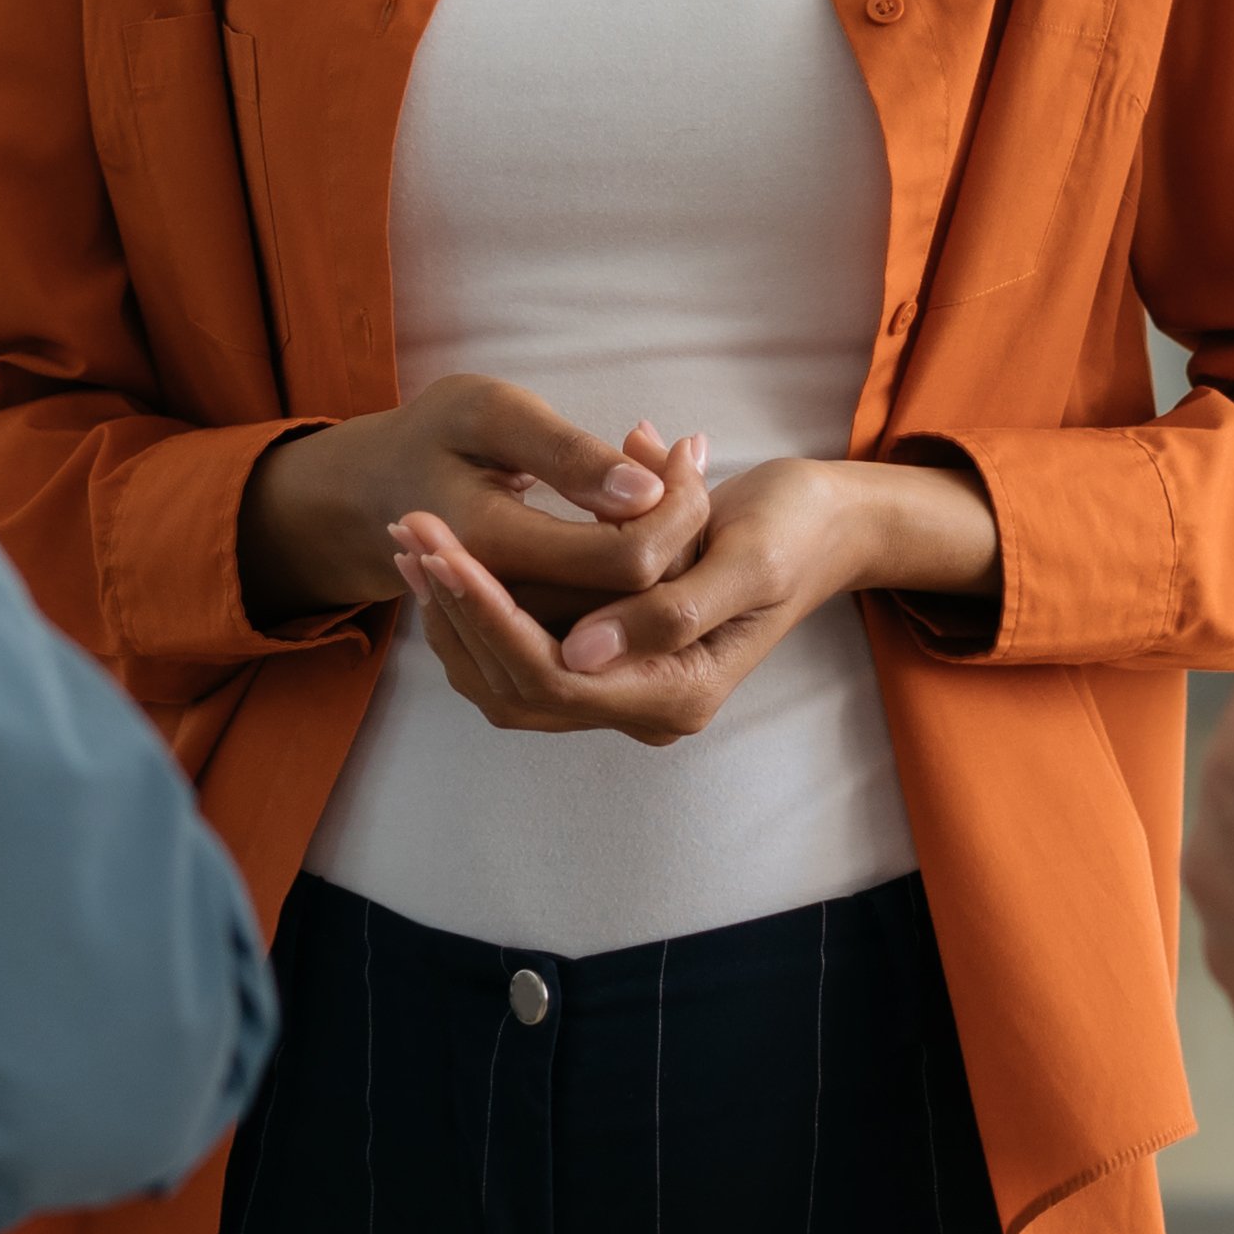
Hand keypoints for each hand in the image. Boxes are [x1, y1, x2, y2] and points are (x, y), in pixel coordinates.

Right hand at [235, 376, 710, 631]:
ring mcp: (500, 642)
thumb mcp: (490, 411)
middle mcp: (500, 604)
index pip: (626, 559)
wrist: (376, 492)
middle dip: (675, 547)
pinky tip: (641, 545)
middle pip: (630, 605)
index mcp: (490, 537)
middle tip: (686, 474)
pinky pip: (587, 640)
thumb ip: (567, 454)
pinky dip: (625, 592)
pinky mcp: (512, 656)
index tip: (683, 459)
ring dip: (656, 576)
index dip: (674, 517)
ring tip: (669, 503)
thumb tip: (648, 494)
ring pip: (616, 631)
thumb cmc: (436, 433)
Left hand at [396, 454, 995, 747]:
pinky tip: (449, 560)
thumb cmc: (794, 527)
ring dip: (455, 614)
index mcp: (679, 693)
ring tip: (413, 543)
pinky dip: (479, 613)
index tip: (443, 548)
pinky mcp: (609, 658)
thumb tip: (579, 655)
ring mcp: (624, 689)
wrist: (825, 524)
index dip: (490, 614)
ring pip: (507, 679)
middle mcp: (644, 708)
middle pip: (517, 685)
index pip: (554, 675)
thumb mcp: (745, 556)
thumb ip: (667, 612)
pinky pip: (522, 655)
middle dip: (457, 608)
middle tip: (407, 533)